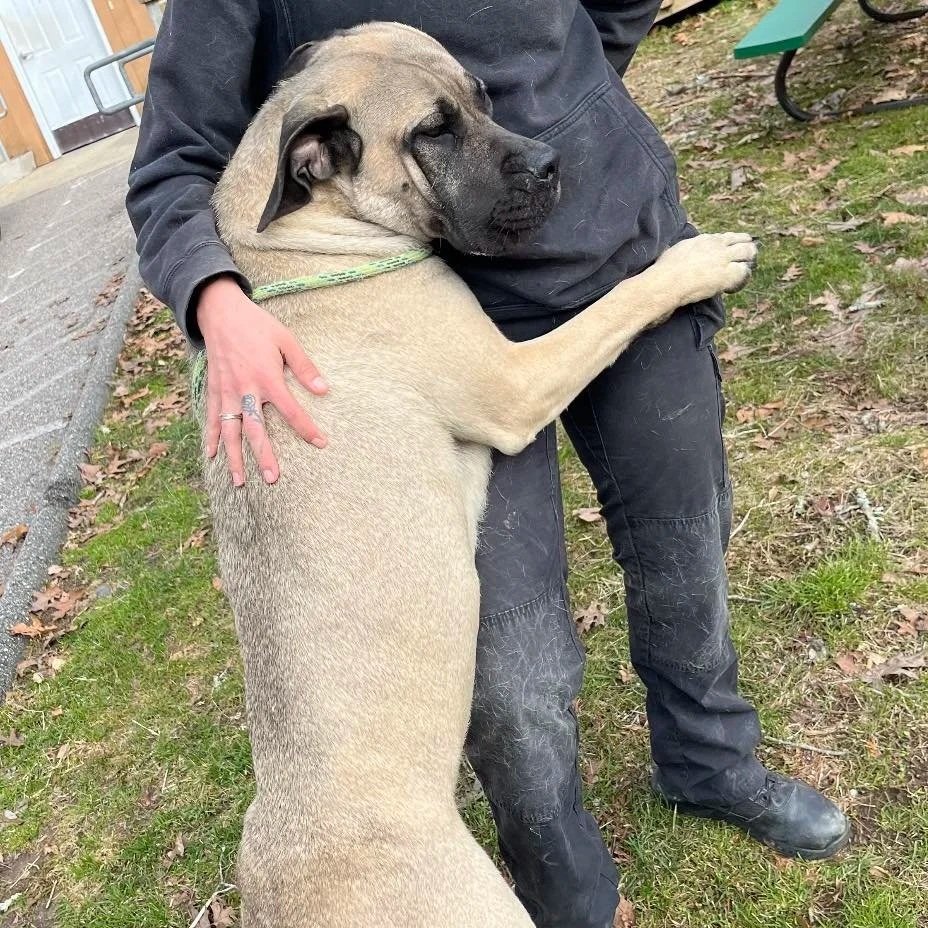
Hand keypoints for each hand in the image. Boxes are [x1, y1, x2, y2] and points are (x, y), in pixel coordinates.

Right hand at [197, 276, 328, 485]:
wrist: (220, 312)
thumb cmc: (257, 326)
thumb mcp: (286, 340)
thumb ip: (304, 366)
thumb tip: (324, 389)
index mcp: (267, 378)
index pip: (291, 410)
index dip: (306, 428)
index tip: (321, 443)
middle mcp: (245, 389)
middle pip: (256, 430)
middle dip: (264, 456)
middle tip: (273, 479)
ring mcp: (227, 392)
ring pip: (230, 432)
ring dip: (235, 458)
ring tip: (240, 481)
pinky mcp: (214, 391)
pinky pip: (212, 419)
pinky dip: (210, 438)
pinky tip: (211, 457)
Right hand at [655, 232, 756, 304]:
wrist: (667, 282)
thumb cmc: (664, 271)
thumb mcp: (672, 251)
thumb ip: (679, 249)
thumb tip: (667, 249)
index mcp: (703, 239)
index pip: (725, 237)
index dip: (732, 243)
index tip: (732, 250)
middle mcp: (716, 245)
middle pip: (743, 240)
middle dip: (747, 247)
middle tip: (747, 258)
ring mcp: (724, 258)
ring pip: (749, 252)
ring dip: (749, 261)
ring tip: (745, 271)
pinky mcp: (727, 274)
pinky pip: (745, 272)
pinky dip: (743, 278)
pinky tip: (735, 286)